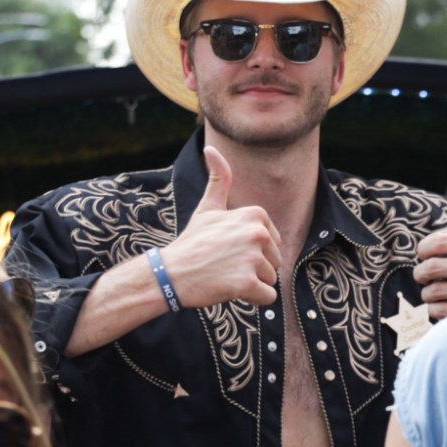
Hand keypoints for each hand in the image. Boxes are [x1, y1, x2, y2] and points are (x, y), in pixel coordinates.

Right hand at [162, 145, 280, 308]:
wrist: (171, 273)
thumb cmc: (192, 242)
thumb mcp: (208, 208)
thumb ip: (219, 179)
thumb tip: (210, 148)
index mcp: (255, 214)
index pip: (272, 241)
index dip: (252, 250)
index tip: (228, 249)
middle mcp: (257, 233)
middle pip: (275, 261)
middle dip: (253, 268)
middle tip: (225, 264)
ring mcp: (253, 258)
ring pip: (270, 279)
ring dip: (250, 283)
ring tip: (225, 275)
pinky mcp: (247, 282)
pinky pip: (267, 297)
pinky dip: (252, 298)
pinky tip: (229, 289)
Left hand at [413, 185, 446, 320]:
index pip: (439, 243)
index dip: (423, 248)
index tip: (425, 254)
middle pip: (430, 268)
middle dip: (420, 273)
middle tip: (424, 276)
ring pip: (432, 292)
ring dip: (427, 294)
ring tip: (435, 292)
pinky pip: (438, 311)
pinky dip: (435, 310)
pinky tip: (444, 306)